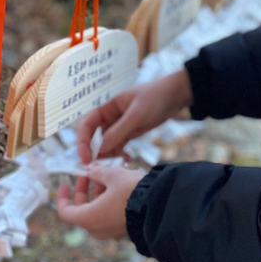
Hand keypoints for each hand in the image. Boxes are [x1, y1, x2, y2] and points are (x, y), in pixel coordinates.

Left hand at [56, 164, 146, 239]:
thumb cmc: (132, 192)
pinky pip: (110, 215)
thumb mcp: (113, 175)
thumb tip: (90, 169)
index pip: (65, 212)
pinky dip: (109, 201)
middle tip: (90, 173)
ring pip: (97, 211)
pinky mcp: (123, 229)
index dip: (62, 197)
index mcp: (88, 218)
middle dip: (85, 189)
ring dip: (99, 193)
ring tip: (109, 175)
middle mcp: (97, 228)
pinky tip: (119, 186)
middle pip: (82, 210)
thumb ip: (98, 172)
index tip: (64, 184)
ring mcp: (111, 231)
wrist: (159, 207)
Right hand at [77, 69, 193, 163]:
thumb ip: (119, 131)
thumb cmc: (155, 98)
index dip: (83, 141)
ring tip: (118, 161)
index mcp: (109, 107)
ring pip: (108, 143)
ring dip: (109, 154)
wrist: (177, 95)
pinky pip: (120, 145)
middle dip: (96, 151)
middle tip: (100, 166)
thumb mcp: (136, 115)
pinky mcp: (132, 131)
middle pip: (96, 136)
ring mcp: (122, 125)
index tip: (86, 157)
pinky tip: (126, 159)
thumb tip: (101, 149)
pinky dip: (120, 153)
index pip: (88, 125)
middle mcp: (112, 116)